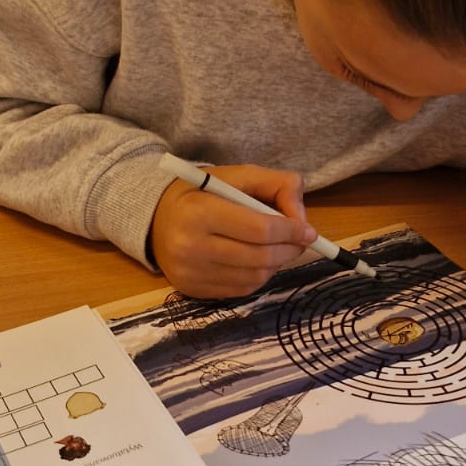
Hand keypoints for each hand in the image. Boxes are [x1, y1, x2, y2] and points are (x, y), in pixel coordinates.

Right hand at [149, 164, 315, 298]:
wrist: (155, 218)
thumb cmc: (202, 193)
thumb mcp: (237, 176)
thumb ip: (276, 185)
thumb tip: (302, 220)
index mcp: (200, 211)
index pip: (260, 229)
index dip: (292, 231)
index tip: (309, 231)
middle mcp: (190, 246)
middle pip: (260, 257)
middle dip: (290, 249)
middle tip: (300, 241)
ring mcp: (190, 272)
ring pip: (255, 277)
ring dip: (276, 264)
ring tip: (278, 248)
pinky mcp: (191, 290)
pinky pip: (241, 289)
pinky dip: (259, 276)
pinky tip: (257, 260)